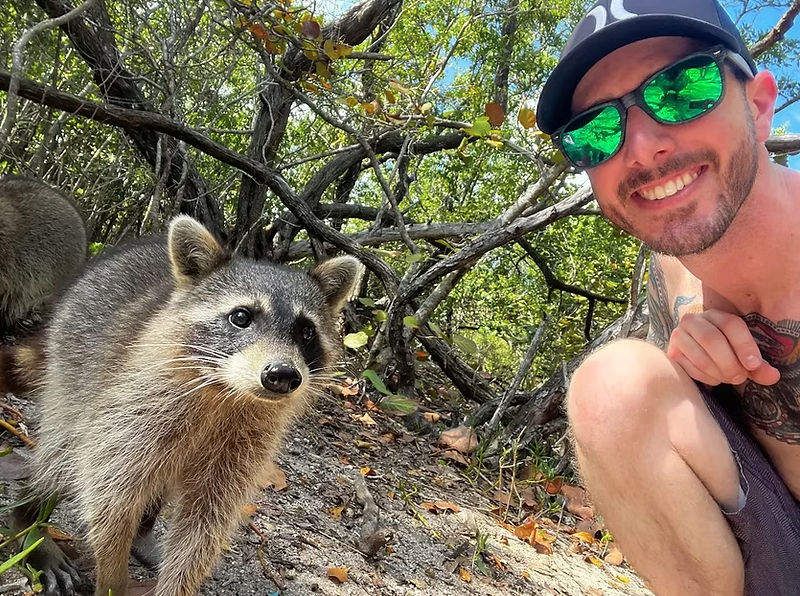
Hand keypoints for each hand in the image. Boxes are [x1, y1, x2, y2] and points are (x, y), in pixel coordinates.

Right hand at [666, 309, 780, 385]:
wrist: (697, 353)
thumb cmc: (725, 351)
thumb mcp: (744, 354)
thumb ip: (758, 365)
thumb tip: (772, 376)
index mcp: (716, 314)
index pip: (730, 324)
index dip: (744, 345)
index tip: (754, 365)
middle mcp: (693, 319)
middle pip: (711, 339)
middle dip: (729, 363)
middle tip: (740, 378)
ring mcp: (678, 335)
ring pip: (700, 356)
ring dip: (718, 373)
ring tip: (728, 379)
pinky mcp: (672, 352)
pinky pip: (690, 368)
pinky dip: (706, 377)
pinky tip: (714, 378)